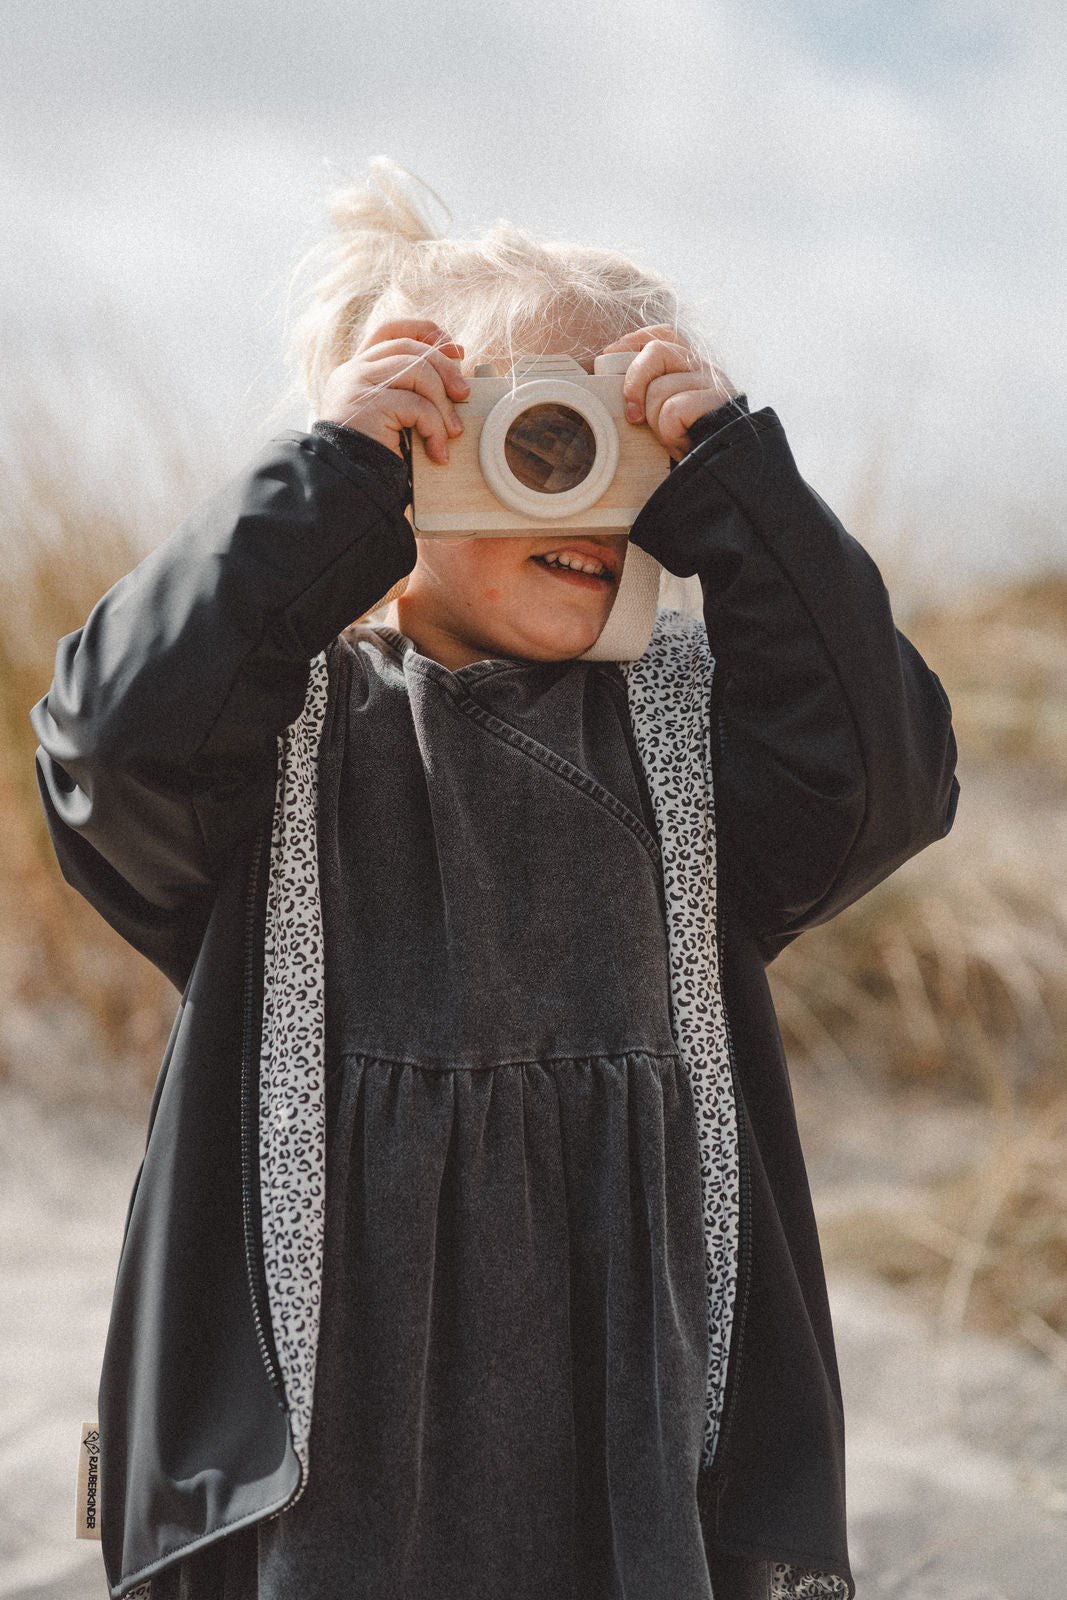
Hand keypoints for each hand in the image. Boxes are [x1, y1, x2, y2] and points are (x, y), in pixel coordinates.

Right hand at [317, 320, 469, 464]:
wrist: (348, 486)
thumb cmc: (374, 458)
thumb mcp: (393, 416)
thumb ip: (408, 390)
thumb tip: (453, 370)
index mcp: (358, 370)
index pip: (390, 330)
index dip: (425, 331)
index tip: (454, 349)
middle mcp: (354, 372)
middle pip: (409, 347)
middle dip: (445, 367)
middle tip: (464, 394)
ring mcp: (358, 385)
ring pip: (417, 371)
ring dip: (443, 402)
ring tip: (453, 432)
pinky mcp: (369, 405)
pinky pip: (417, 405)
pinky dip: (435, 428)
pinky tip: (437, 452)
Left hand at [599, 325, 737, 461]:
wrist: (719, 471)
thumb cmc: (684, 444)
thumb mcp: (661, 412)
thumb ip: (647, 389)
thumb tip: (609, 365)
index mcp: (689, 366)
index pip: (664, 334)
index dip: (634, 340)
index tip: (610, 356)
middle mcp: (703, 368)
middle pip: (655, 351)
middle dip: (634, 385)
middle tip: (634, 417)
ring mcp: (713, 383)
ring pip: (660, 387)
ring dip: (655, 421)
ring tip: (670, 438)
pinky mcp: (719, 402)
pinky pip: (673, 410)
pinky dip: (670, 434)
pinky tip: (681, 445)